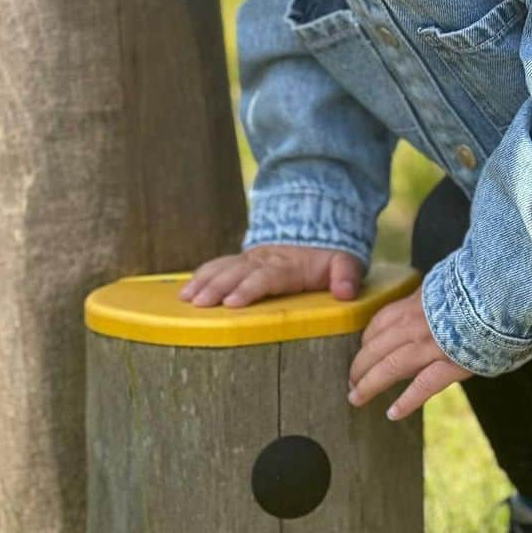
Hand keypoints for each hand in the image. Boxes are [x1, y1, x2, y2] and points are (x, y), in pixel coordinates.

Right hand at [178, 243, 362, 306]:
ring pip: (224, 268)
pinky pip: (218, 265)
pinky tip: (185, 291)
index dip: (248, 289)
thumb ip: (346, 275)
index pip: (266, 277)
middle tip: (198, 303)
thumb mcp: (345, 261)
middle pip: (237, 273)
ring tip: (186, 299)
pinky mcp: (242, 261)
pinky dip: (201, 275)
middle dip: (217, 287)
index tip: (231, 304)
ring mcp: (251, 259)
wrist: (315, 228)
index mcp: (288, 266)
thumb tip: (345, 292)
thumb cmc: (329, 256)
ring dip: (204, 282)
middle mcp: (265, 260)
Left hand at [347, 284, 473, 420]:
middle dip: (360, 367)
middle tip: (351, 382)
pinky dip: (406, 401)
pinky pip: (423, 386)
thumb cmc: (474, 288)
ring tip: (357, 398)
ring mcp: (432, 344)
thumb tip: (419, 303)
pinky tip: (393, 413)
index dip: (367, 341)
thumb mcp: (443, 283)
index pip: (379, 323)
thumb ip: (427, 297)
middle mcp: (416, 323)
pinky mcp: (451, 363)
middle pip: (377, 348)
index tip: (361, 352)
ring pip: (391, 367)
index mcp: (414, 303)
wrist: (499, 293)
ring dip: (370, 384)